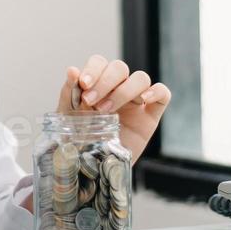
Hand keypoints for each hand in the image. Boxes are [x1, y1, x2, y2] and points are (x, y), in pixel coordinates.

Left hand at [55, 56, 170, 160]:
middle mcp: (117, 87)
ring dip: (124, 90)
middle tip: (90, 102)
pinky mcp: (150, 115)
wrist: (90, 168)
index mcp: (97, 83)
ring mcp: (136, 100)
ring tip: (107, 111)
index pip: (99, 62)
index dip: (93, 69)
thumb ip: (69, 93)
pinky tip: (142, 102)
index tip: (83, 84)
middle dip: (105, 82)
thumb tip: (72, 70)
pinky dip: (156, 92)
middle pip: (120, 67)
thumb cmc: (78, 139)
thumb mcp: (67, 117)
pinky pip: (163, 94)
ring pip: (141, 78)